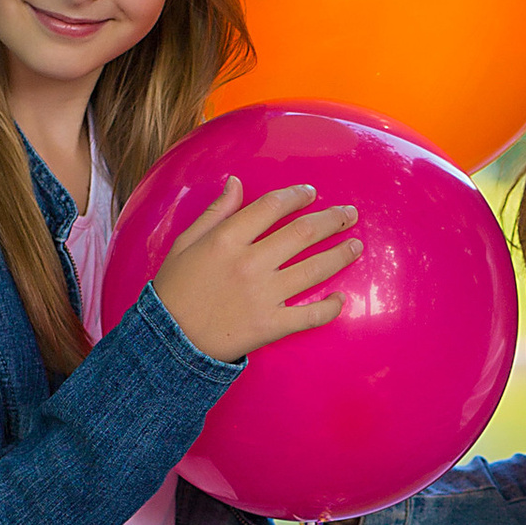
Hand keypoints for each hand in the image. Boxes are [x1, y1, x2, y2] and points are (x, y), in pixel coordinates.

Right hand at [151, 180, 359, 361]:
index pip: (272, 206)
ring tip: (357, 246)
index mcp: (227, 239)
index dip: (297, 196)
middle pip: (303, 233)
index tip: (312, 194)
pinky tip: (341, 298)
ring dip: (341, 255)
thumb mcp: (186, 242)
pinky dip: (330, 307)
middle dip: (332, 219)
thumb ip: (216, 212)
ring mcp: (263, 296)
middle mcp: (250, 263)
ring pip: (314, 270)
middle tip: (350, 214)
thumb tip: (236, 182)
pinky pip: (310, 315)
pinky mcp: (270, 326)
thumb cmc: (175, 290)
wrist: (168, 342)